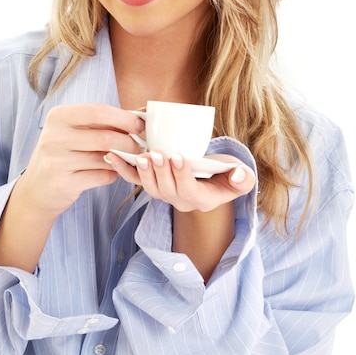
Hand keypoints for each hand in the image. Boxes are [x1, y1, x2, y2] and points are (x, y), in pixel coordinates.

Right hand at [22, 103, 143, 215]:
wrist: (37, 188)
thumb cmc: (63, 153)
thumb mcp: (75, 131)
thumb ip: (103, 122)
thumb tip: (141, 112)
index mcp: (58, 116)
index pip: (99, 111)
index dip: (125, 118)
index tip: (140, 125)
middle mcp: (54, 137)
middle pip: (105, 136)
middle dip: (129, 141)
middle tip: (140, 146)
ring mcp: (56, 161)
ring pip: (105, 158)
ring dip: (124, 159)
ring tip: (130, 158)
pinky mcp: (63, 183)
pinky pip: (102, 176)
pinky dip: (113, 174)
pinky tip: (112, 172)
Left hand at [105, 150, 254, 211]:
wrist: (212, 178)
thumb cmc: (226, 174)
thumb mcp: (241, 176)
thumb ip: (243, 178)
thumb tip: (238, 175)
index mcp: (202, 199)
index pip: (190, 192)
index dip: (183, 176)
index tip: (179, 157)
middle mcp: (180, 201)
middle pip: (167, 191)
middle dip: (160, 172)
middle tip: (156, 153)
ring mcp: (164, 193)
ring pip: (150, 188)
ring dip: (143, 172)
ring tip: (141, 155)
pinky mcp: (152, 183)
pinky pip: (135, 180)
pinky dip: (123, 169)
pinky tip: (112, 155)